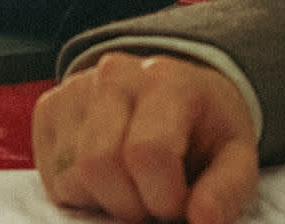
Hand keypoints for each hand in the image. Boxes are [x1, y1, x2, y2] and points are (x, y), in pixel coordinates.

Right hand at [33, 52, 257, 223]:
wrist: (176, 91)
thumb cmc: (204, 130)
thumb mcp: (234, 158)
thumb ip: (227, 189)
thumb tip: (203, 218)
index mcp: (166, 81)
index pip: (146, 152)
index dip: (163, 197)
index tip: (179, 203)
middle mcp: (114, 75)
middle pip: (99, 164)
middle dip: (129, 204)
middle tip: (152, 201)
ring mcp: (76, 88)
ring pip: (71, 175)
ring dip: (104, 200)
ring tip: (131, 188)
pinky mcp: (49, 108)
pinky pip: (51, 176)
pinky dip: (79, 192)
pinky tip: (107, 178)